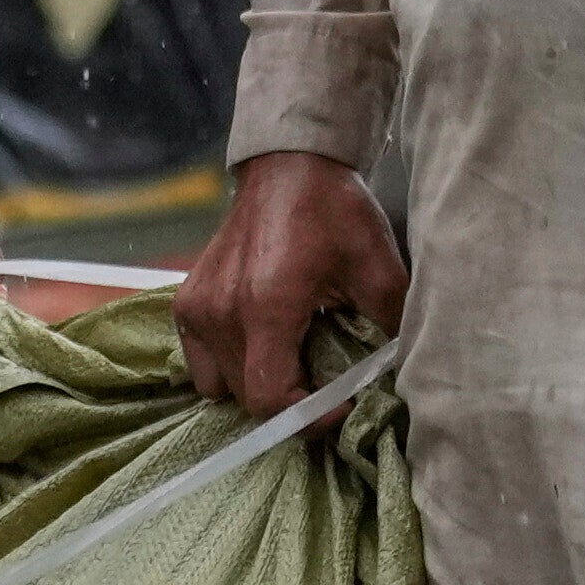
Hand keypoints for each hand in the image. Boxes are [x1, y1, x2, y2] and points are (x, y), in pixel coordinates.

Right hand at [180, 146, 406, 414]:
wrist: (288, 166)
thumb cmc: (335, 212)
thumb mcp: (379, 268)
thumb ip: (391, 327)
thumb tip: (398, 378)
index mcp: (267, 306)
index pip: (271, 398)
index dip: (308, 417)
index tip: (341, 405)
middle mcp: (223, 312)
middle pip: (248, 397)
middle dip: (290, 403)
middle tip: (325, 382)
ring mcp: (198, 309)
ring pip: (222, 386)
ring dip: (257, 386)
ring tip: (291, 362)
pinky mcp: (186, 304)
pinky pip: (201, 364)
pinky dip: (229, 368)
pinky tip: (260, 345)